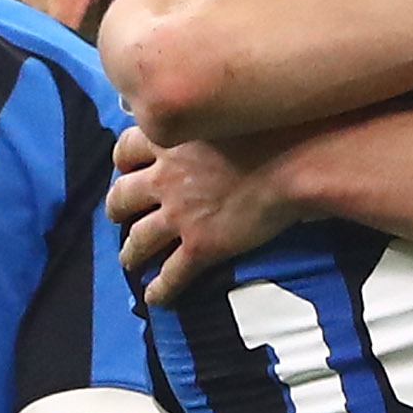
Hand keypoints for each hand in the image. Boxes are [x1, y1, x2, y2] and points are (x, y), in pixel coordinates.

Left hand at [107, 125, 307, 305]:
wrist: (295, 163)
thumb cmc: (276, 129)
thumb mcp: (229, 114)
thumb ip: (210, 122)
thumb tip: (217, 120)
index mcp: (171, 141)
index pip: (127, 148)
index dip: (122, 161)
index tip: (125, 168)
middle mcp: (166, 177)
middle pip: (123, 196)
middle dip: (117, 208)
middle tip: (119, 216)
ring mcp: (180, 215)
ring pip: (139, 239)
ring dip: (130, 252)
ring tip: (129, 261)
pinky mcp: (201, 246)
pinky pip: (172, 274)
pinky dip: (160, 289)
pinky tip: (156, 299)